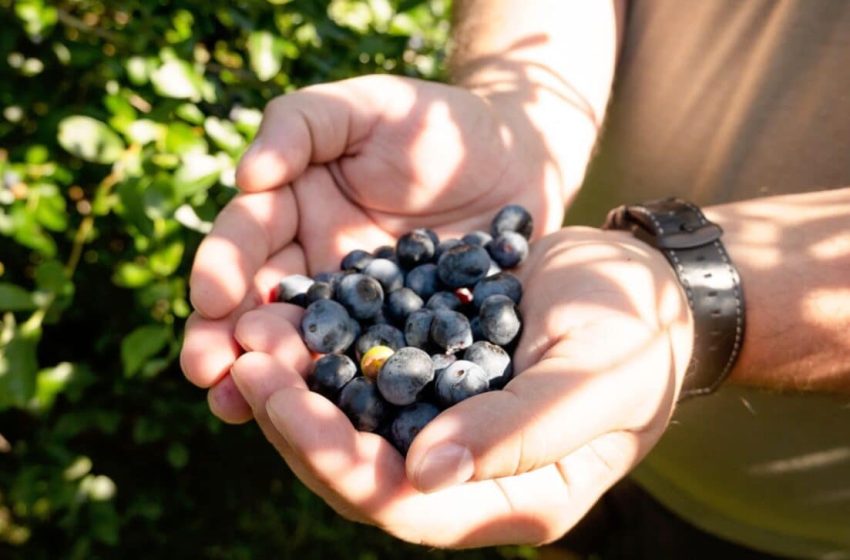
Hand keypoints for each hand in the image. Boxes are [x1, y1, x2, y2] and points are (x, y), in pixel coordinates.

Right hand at [180, 75, 563, 422]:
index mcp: (292, 205)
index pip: (247, 235)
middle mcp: (312, 261)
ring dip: (267, 374)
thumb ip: (302, 124)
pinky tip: (321, 418)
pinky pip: (365, 364)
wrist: (514, 157)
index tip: (211, 297)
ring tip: (234, 407)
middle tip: (206, 372)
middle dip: (227, 336)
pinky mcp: (397, 336)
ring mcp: (354, 307)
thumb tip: (247, 174)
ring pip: (301, 342)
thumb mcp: (367, 104)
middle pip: (258, 299)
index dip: (223, 264)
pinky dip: (340, 392)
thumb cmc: (435, 122)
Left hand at [226, 227, 693, 546]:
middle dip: (297, 419)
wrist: (643, 285)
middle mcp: (465, 472)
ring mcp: (444, 422)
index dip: (336, 464)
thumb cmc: (639, 340)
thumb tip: (423, 475)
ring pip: (351, 419)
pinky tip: (294, 307)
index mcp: (510, 498)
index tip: (284, 403)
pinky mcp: (432, 373)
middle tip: (248, 358)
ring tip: (255, 329)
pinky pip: (367, 367)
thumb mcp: (594, 383)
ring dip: (299, 380)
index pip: (402, 507)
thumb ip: (519, 434)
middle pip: (358, 469)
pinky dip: (328, 343)